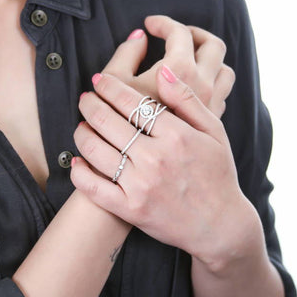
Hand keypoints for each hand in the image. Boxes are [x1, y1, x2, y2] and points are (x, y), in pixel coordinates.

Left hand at [72, 67, 259, 268]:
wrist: (220, 225)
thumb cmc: (217, 174)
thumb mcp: (214, 131)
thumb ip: (187, 99)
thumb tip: (163, 70)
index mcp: (176, 135)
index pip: (132, 102)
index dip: (111, 88)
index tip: (100, 80)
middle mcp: (156, 158)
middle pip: (109, 122)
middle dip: (91, 105)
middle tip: (85, 99)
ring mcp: (140, 185)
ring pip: (96, 151)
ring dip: (82, 133)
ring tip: (81, 126)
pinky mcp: (130, 209)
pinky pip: (94, 188)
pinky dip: (80, 173)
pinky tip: (77, 162)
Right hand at [102, 15, 235, 118]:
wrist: (149, 173)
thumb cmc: (124, 128)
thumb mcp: (116, 85)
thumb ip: (126, 55)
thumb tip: (140, 36)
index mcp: (180, 70)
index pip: (179, 33)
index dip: (163, 23)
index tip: (150, 24)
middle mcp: (203, 85)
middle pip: (211, 44)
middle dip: (192, 33)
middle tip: (172, 35)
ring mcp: (212, 104)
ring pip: (223, 67)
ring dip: (207, 55)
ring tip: (188, 55)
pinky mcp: (212, 121)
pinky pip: (222, 90)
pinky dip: (210, 79)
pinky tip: (191, 84)